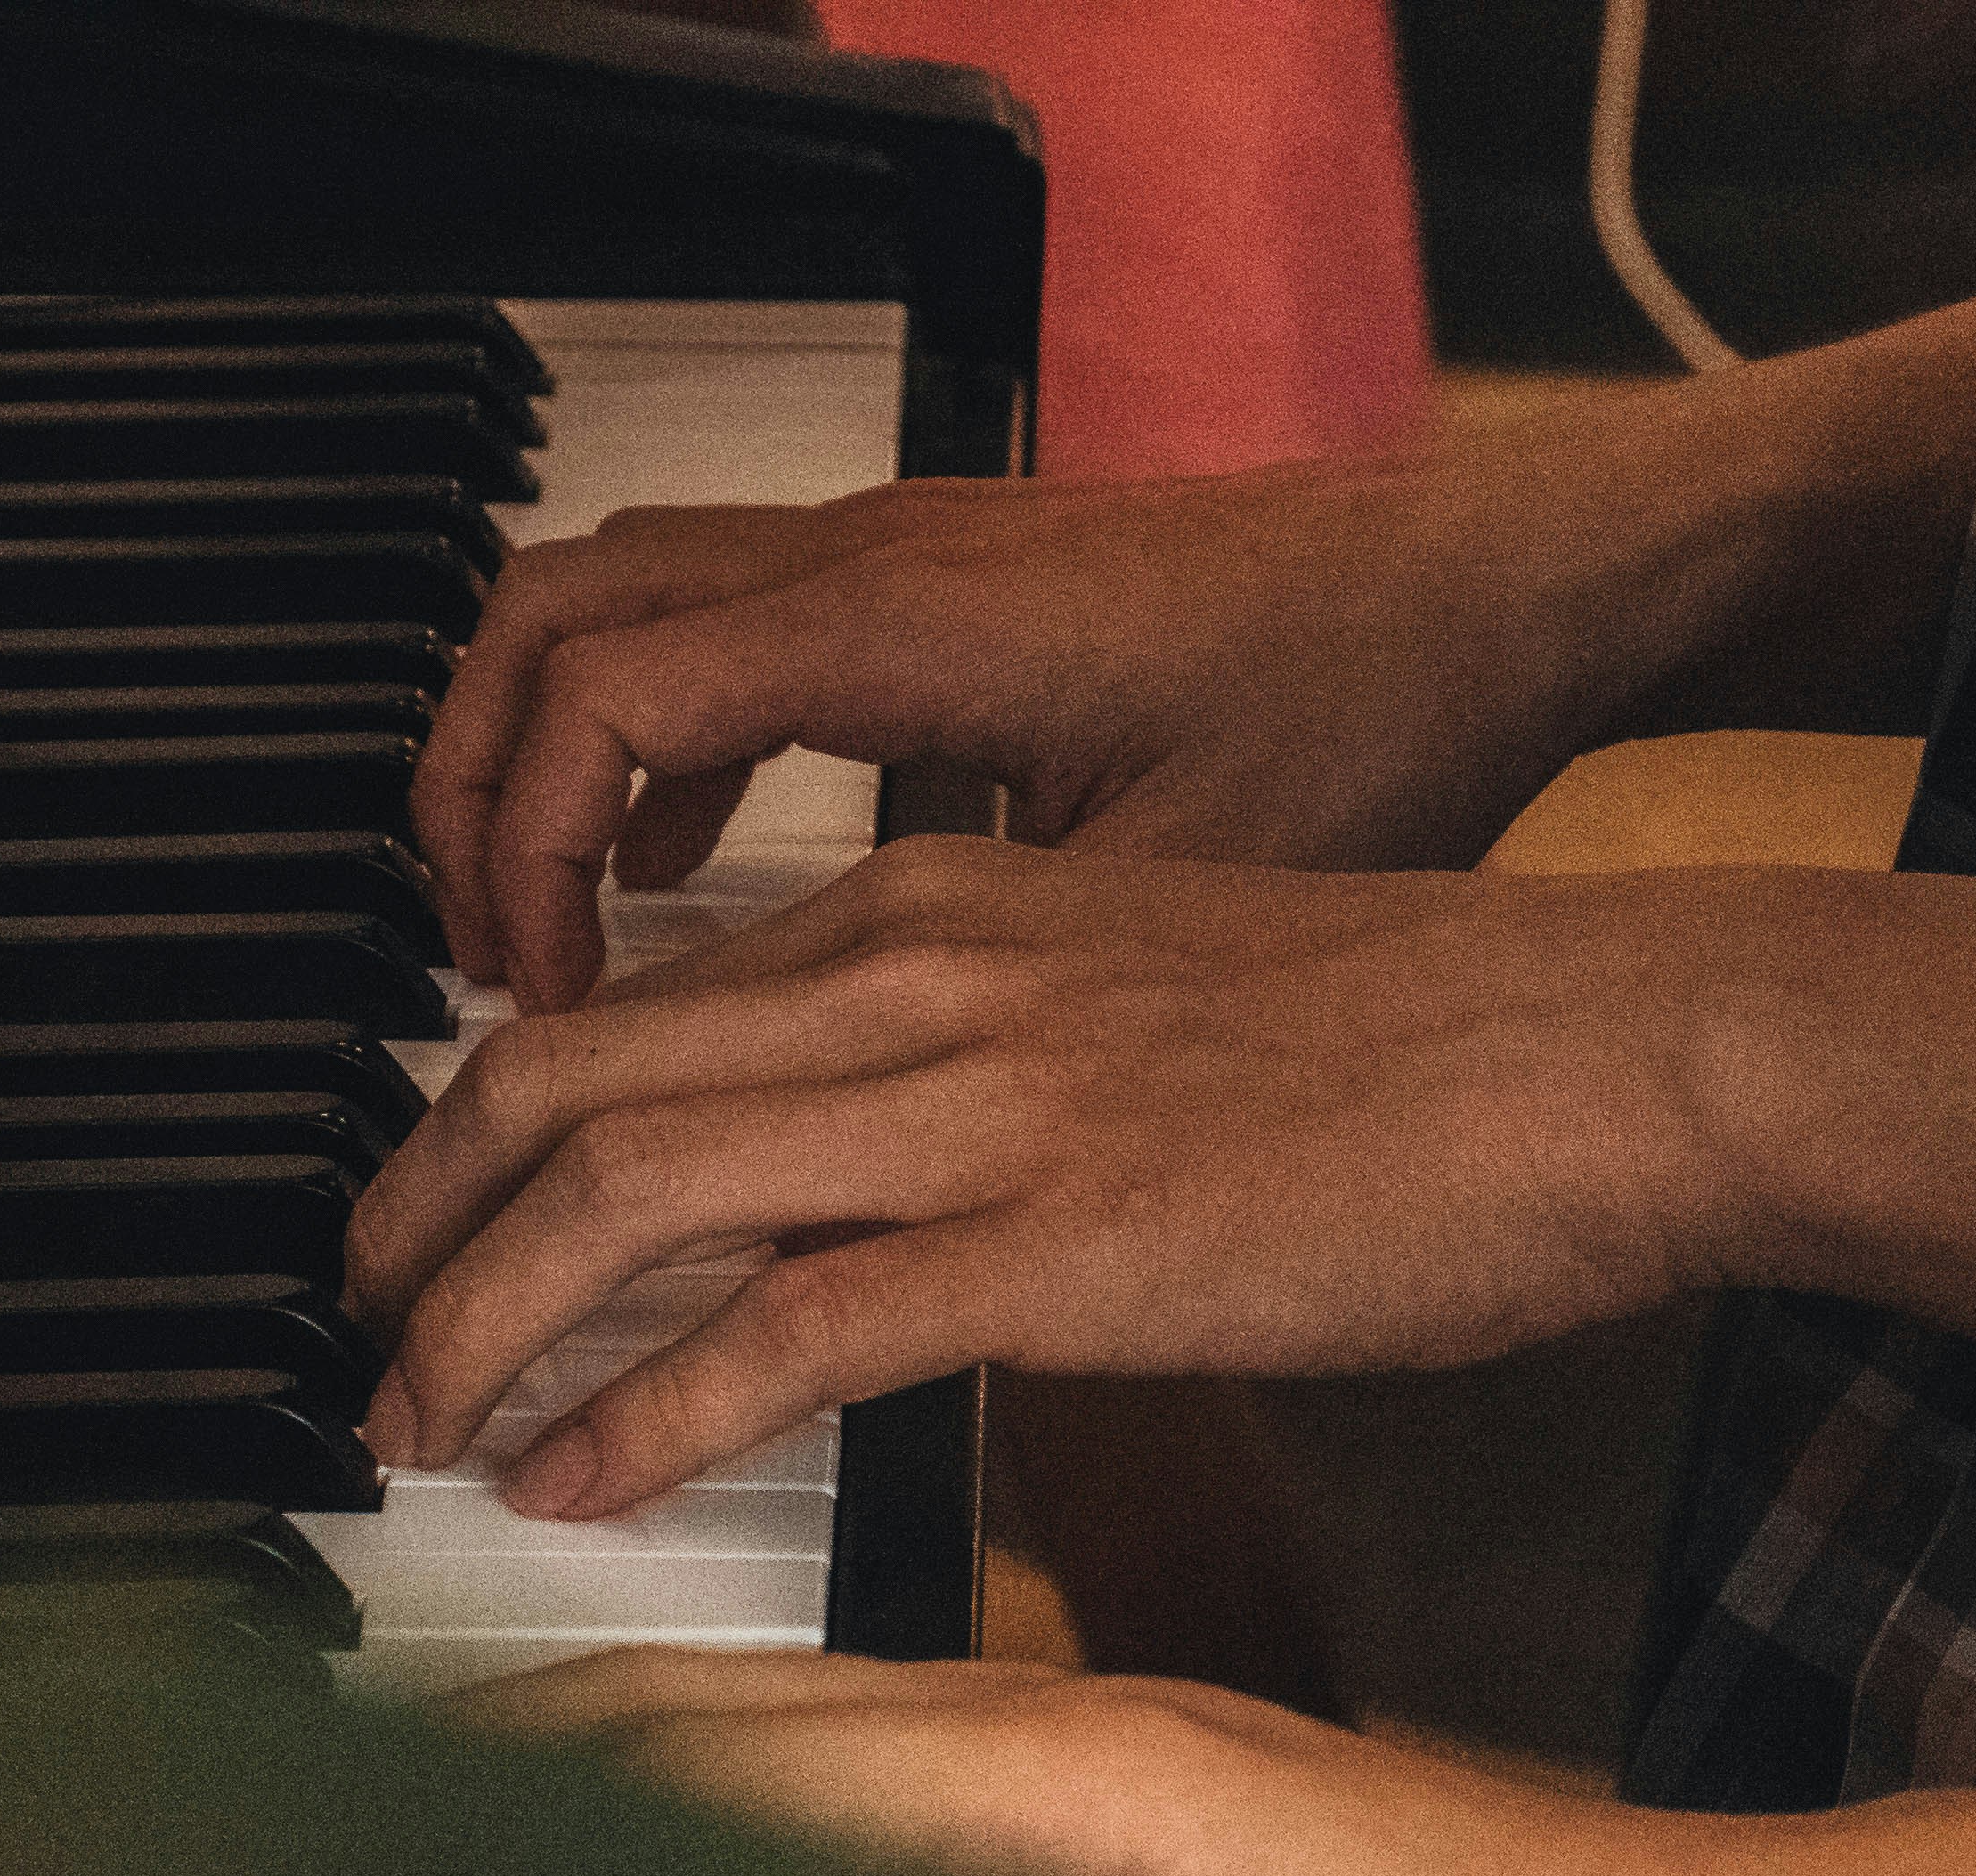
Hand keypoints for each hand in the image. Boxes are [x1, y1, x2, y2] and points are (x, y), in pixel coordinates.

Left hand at [348, 841, 1726, 1514]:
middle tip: (362, 1342)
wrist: (1615, 1050)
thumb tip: (908, 1207)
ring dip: (487, 1327)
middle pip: (561, 1078)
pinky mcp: (1064, 1247)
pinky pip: (785, 1333)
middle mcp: (922, 985)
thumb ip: (1001, 1078)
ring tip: (419, 1431)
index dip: (479, 1132)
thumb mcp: (1155, 1009)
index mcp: (938, 917)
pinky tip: (573, 1482)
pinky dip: (644, 1415)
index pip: (628, 1006)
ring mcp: (987, 1111)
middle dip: (416, 1225)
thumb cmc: (1428, 1054)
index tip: (430, 1237)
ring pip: (630, 1193)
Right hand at [420, 458, 1666, 1009]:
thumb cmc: (1378, 712)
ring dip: (545, 777)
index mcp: (901, 630)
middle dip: (468, 812)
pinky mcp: (947, 587)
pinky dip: (655, 755)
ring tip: (535, 962)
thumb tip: (869, 1220)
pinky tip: (682, 886)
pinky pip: (720, 634)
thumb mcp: (1183, 900)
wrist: (1507, 579)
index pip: (592, 705)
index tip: (527, 1021)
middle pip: (548, 631)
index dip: (520, 865)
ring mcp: (903, 554)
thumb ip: (1003, 1049)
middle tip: (470, 990)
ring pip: (618, 611)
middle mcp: (875, 565)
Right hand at [453, 1651, 1886, 1875]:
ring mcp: (1123, 1760)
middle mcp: (1085, 1734)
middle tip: (313, 1813)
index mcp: (1091, 1786)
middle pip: (725, 1712)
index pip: (728, 1759)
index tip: (349, 1831)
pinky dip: (743, 1795)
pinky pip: (888, 1777)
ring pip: (798, 1733)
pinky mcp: (1163, 1813)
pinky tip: (686, 1843)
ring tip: (429, 1804)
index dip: (522, 1796)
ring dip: (610, 1757)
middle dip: (506, 1753)